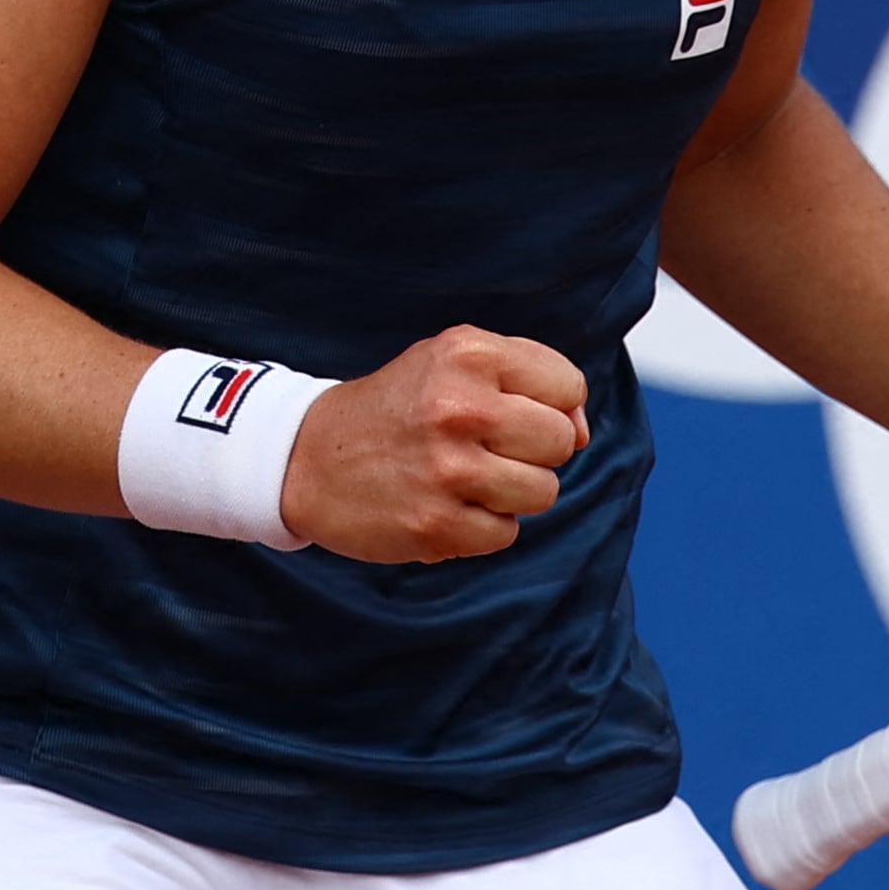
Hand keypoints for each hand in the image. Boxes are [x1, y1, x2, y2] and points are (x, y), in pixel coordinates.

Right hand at [280, 325, 590, 563]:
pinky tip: (444, 504)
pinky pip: (505, 534)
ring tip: (466, 477)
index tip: (510, 411)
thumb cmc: (398, 406)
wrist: (305, 457)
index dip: (550, 406)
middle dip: (534, 452)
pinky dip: (483, 527)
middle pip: (560, 443)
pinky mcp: (435, 526)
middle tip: (486, 448)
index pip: (568, 388)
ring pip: (542, 493)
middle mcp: (459, 408)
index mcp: (468, 355)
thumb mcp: (454, 362)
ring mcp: (447, 470)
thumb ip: (531, 378)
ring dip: (513, 493)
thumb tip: (582, 430)